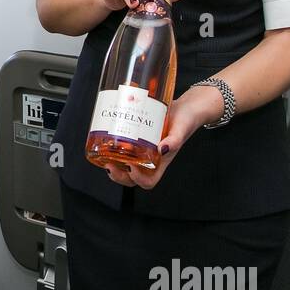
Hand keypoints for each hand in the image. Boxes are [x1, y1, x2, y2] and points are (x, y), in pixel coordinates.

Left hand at [103, 86, 220, 189]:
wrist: (185, 108)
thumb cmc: (186, 121)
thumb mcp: (181, 129)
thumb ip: (174, 140)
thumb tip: (163, 148)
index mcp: (161, 162)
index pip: (148, 181)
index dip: (137, 179)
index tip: (131, 167)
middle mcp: (150, 160)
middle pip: (131, 178)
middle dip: (117, 174)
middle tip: (108, 163)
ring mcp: (142, 150)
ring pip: (123, 165)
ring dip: (113, 163)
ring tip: (103, 153)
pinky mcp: (136, 139)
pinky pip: (123, 149)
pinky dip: (113, 148)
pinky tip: (107, 139)